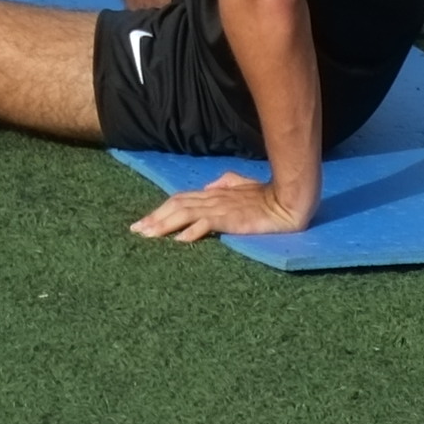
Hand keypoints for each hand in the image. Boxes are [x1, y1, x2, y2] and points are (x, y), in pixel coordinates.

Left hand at [129, 168, 312, 241]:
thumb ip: (225, 184)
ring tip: (148, 235)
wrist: (288, 200)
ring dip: (165, 224)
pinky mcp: (232, 218)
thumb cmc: (266, 195)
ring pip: (185, 213)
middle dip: (154, 218)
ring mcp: (220, 208)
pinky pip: (208, 223)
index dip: (160, 210)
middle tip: (136, 231)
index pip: (179, 200)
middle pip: (176, 206)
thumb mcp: (242, 186)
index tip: (143, 223)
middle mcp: (212, 198)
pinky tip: (180, 240)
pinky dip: (192, 231)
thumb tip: (208, 187)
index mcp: (212, 194)